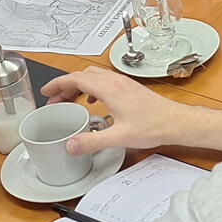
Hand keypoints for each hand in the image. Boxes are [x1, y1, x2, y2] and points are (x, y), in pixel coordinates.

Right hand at [44, 67, 194, 154]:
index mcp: (110, 89)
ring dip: (78, 85)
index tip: (47, 91)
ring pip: (93, 76)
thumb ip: (92, 141)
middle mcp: (115, 81)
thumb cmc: (153, 126)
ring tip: (69, 100)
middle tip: (54, 100)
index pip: (76, 78)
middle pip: (82, 76)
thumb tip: (71, 145)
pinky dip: (91, 87)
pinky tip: (92, 100)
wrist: (175, 121)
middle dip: (65, 86)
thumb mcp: (119, 137)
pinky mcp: (129, 87)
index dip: (58, 84)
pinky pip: (103, 81)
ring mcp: (123, 82)